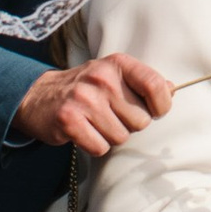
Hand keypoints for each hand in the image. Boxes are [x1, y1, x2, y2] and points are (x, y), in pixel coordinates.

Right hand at [12, 54, 171, 157]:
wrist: (38, 96)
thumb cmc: (86, 89)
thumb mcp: (114, 75)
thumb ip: (142, 82)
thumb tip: (172, 90)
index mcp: (118, 64)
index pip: (155, 85)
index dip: (161, 105)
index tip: (155, 111)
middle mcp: (102, 78)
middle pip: (141, 120)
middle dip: (129, 125)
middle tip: (111, 116)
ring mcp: (84, 99)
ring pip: (121, 137)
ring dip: (110, 136)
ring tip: (96, 123)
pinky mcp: (69, 120)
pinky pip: (100, 147)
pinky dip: (95, 146)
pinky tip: (85, 133)